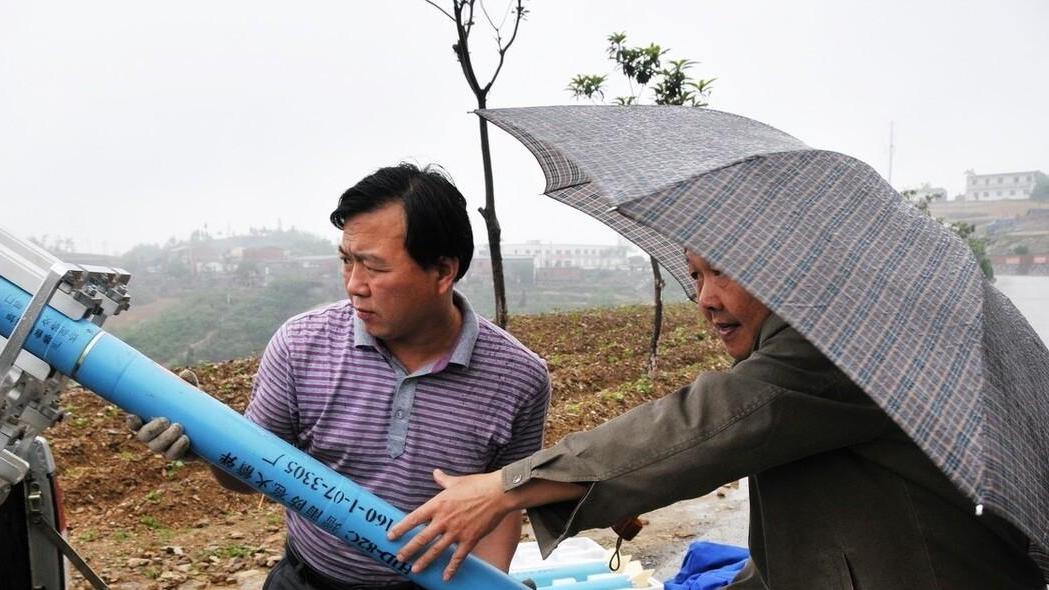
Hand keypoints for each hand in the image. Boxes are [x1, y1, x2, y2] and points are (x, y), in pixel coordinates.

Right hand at [125, 369, 197, 460]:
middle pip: (143, 436)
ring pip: (156, 446)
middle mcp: (153, 436)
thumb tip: (186, 374)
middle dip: (152, 429)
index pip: (135, 423)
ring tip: (179, 427)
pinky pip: (172, 455)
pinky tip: (185, 440)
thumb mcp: (190, 397)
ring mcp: (164, 447)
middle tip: (166, 420)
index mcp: (150, 421)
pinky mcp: (177, 455)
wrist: (210, 432)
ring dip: (166, 438)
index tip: (134, 416)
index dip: (132, 421)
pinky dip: (178, 448)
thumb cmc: (193, 411)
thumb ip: (187, 386)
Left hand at [389, 469, 511, 580]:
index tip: (391, 536)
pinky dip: (451, 568)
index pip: (413, 518)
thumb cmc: (478, 484)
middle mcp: (444, 519)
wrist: (498, 493)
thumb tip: (436, 472)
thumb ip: (443, 480)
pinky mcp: (470, 539)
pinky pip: (458, 557)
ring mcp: (456, 531)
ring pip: (436, 550)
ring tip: (415, 570)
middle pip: (421, 538)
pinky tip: (445, 577)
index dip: (401, 528)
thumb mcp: (457, 481)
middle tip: (399, 558)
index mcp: (438, 504)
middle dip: (408, 550)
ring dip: (424, 561)